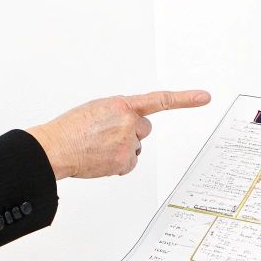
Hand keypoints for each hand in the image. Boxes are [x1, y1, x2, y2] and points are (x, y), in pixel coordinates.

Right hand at [26, 89, 211, 179]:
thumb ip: (119, 112)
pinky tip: (101, 158)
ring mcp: (128, 143)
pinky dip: (119, 162)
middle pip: (145, 128)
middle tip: (108, 134)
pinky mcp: (125, 161)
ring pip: (136, 146)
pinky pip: (130, 162)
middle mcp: (128, 123)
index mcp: (121, 105)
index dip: (184, 99)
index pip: (159, 100)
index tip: (204, 97)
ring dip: (123, 147)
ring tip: (99, 146)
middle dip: (132, 131)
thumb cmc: (71, 128)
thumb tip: (132, 124)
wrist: (56, 147)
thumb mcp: (97, 109)